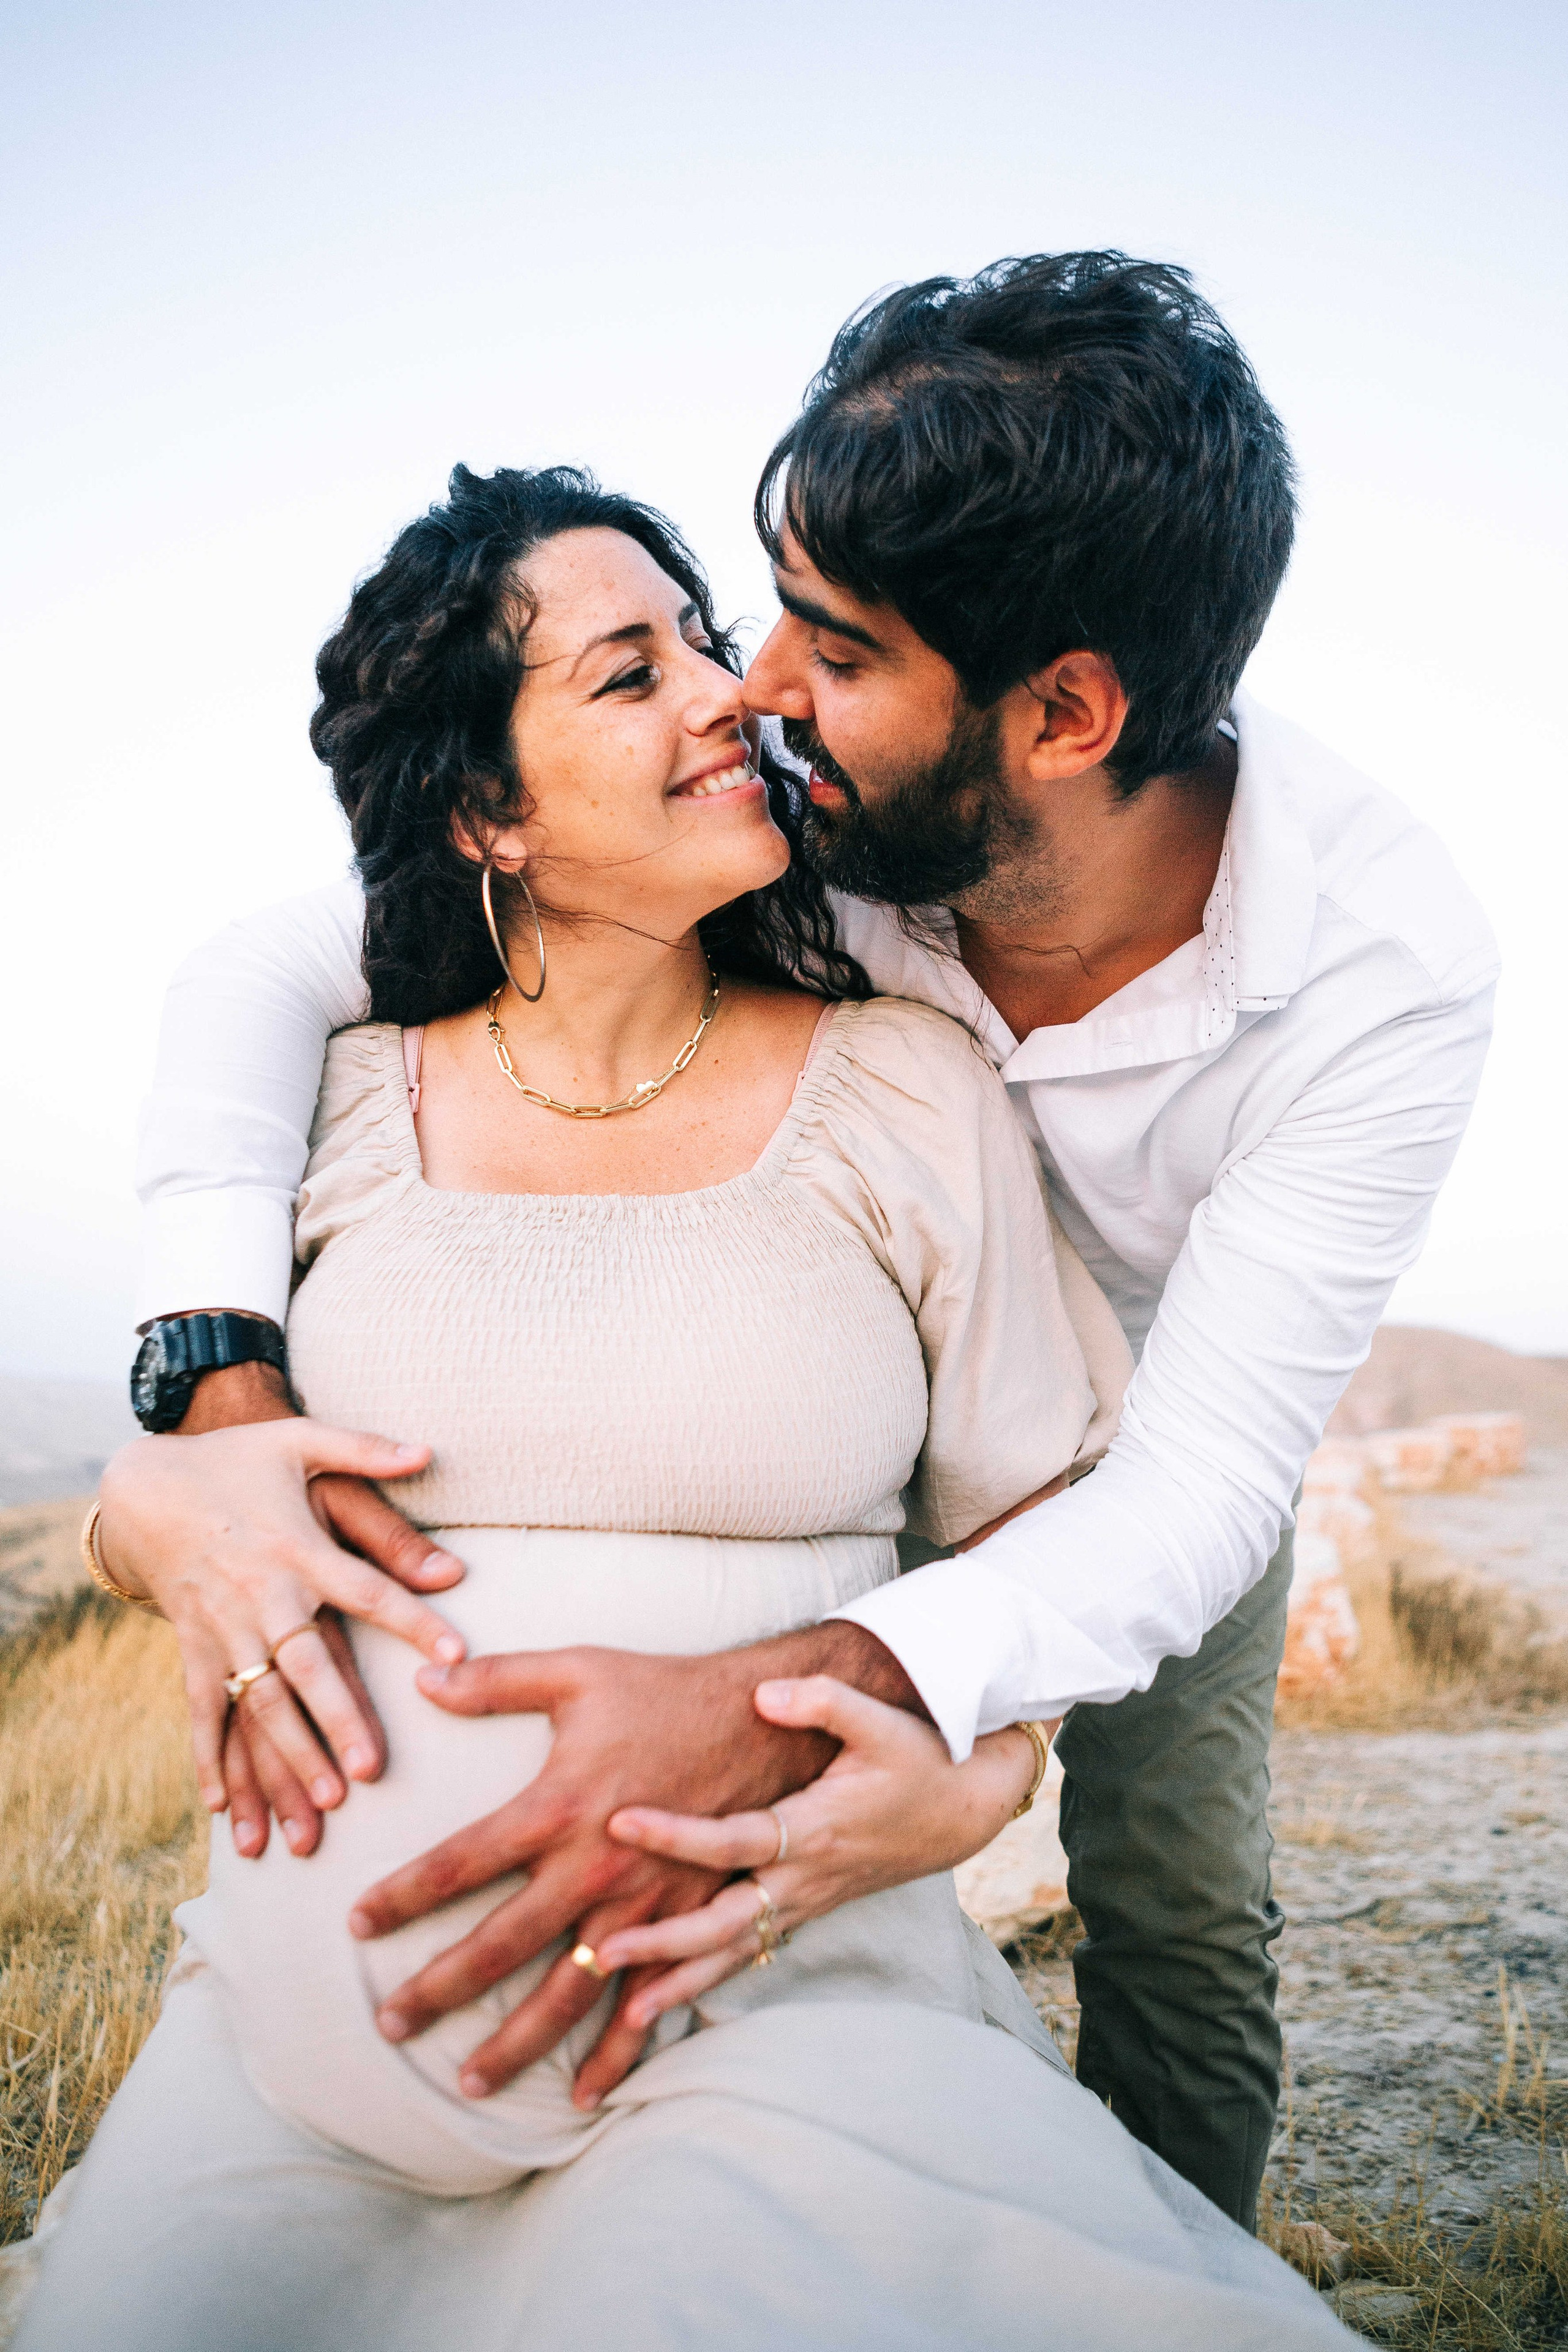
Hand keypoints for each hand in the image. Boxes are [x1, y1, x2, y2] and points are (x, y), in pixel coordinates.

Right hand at [96, 1419, 467, 1849]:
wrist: (145, 1483)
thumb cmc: (236, 1461)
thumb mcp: (299, 1442)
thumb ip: (365, 1450)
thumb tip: (431, 1451)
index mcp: (298, 1548)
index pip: (367, 1590)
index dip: (412, 1621)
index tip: (455, 1655)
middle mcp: (262, 1594)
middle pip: (304, 1665)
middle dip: (336, 1720)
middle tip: (372, 1771)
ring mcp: (222, 1626)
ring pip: (257, 1701)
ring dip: (287, 1755)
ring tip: (322, 1805)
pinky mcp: (192, 1645)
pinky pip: (200, 1708)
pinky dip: (208, 1758)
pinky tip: (222, 1807)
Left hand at [347, 1622, 921, 2097]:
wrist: (768, 1721)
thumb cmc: (665, 1691)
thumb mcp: (578, 1671)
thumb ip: (498, 1680)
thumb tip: (425, 1679)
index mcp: (557, 1807)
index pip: (459, 1862)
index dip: (403, 1896)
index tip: (355, 1925)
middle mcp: (593, 1868)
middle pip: (500, 1946)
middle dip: (440, 1991)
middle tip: (390, 2028)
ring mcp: (641, 1906)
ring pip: (568, 1991)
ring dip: (518, 2042)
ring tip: (471, 2083)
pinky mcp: (684, 1920)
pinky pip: (647, 1999)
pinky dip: (618, 2051)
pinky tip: (586, 2090)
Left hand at [566, 1685, 1055, 2104]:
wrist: (963, 1807)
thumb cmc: (918, 1758)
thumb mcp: (880, 1722)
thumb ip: (823, 1702)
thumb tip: (763, 1695)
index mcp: (814, 1829)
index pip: (733, 1839)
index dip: (676, 1834)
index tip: (620, 1822)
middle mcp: (805, 1877)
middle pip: (725, 1923)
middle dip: (662, 1944)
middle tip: (597, 1952)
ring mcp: (806, 1901)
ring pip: (736, 1954)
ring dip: (679, 1984)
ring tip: (622, 2017)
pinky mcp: (805, 1909)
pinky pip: (750, 1953)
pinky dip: (708, 1982)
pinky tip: (666, 2003)